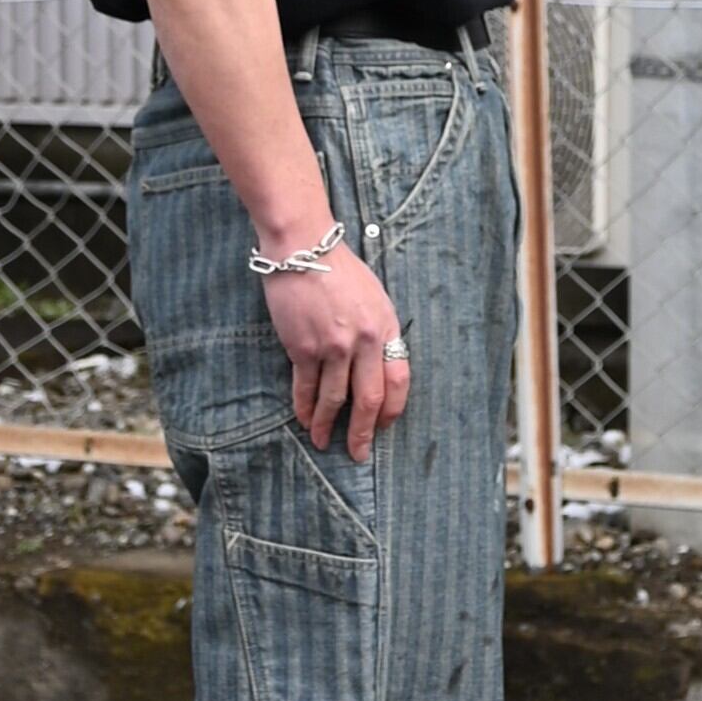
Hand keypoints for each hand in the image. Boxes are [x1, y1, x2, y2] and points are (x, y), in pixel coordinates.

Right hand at [258, 238, 410, 462]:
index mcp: (385, 327)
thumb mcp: (373, 298)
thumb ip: (377, 333)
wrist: (303, 246)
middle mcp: (362, 341)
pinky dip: (304, 408)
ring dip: (327, 425)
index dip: (391, 411)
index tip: (382, 427)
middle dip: (362, 433)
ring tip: (322, 442)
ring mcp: (332, 346)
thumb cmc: (338, 270)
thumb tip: (375, 370)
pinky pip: (305, 388)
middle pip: (368, 401)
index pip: (398, 382)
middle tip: (357, 454)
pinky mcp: (302, 347)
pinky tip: (304, 420)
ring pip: (334, 400)